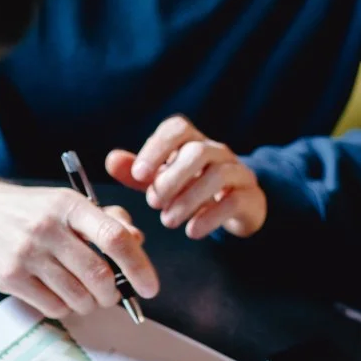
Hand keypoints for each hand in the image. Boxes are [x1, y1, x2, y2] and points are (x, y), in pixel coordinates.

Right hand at [0, 165, 158, 318]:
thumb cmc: (26, 209)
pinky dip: (65, 308)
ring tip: (83, 294)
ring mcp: (27, 255)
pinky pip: (53, 307)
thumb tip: (136, 242)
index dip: (139, 266)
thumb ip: (103, 220)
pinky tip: (59, 295)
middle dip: (112, 294)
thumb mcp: (65, 202)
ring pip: (78, 297)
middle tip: (110, 295)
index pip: (115, 238)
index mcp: (69, 206)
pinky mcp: (10, 277)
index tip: (149, 286)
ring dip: (89, 303)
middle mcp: (48, 229)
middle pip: (99, 276)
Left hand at [106, 114, 266, 239]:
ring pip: (217, 175)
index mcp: (192, 141)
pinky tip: (192, 231)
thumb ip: (137, 171)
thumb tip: (111, 160)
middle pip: (197, 152)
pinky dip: (210, 217)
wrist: (236, 205)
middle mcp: (216, 151)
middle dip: (171, 179)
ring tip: (168, 221)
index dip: (157, 148)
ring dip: (188, 200)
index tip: (139, 174)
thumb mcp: (162, 178)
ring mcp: (237, 172)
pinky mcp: (249, 197)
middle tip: (153, 203)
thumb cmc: (192, 187)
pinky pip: (233, 201)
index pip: (177, 129)